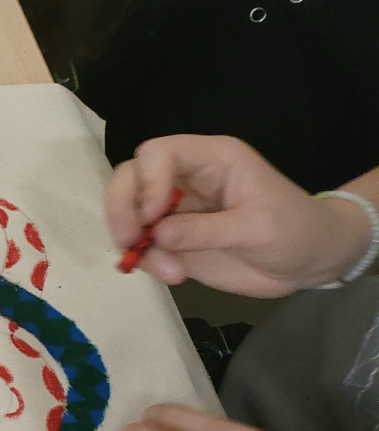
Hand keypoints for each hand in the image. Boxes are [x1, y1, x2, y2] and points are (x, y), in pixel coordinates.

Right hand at [105, 136, 371, 295]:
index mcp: (211, 160)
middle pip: (131, 178)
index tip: (153, 215)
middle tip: (127, 241)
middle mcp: (185, 179)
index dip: (147, 181)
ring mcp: (175, 210)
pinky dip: (145, 262)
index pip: (159, 154)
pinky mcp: (172, 240)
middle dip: (122, 208)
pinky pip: (142, 246)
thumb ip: (206, 230)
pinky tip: (174, 276)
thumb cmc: (295, 230)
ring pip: (128, 212)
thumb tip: (158, 234)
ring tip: (169, 271)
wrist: (309, 261)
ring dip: (134, 242)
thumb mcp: (257, 228)